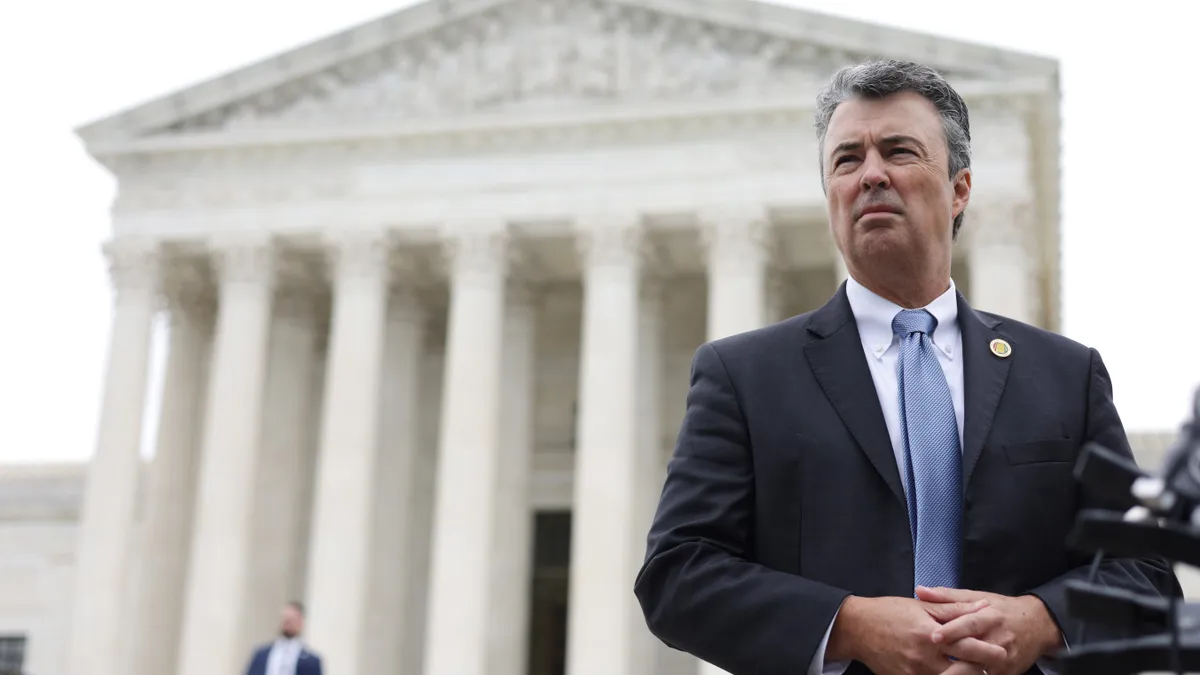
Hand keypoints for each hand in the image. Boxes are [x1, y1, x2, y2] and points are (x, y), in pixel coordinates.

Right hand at [828, 595, 1005, 674]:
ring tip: (974, 671)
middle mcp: (923, 657)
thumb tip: (983, 606)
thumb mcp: (921, 605)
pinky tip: (948, 672)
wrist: (856, 628)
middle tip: (992, 668)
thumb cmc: (887, 612)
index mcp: (929, 634)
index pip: (966, 645)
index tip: (1002, 651)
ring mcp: (914, 673)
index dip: (986, 650)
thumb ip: (954, 608)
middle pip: (961, 671)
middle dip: (980, 670)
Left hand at [916, 586, 1062, 674]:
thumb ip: (947, 596)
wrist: (1039, 625)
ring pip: (979, 671)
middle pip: (974, 652)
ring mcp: (1003, 660)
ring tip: (940, 673)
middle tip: (930, 662)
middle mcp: (997, 640)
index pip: (970, 624)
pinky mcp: (1007, 674)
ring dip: (960, 674)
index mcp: (989, 617)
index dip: (952, 630)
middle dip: (953, 659)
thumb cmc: (1002, 610)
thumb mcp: (979, 597)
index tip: (933, 636)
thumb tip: (919, 591)